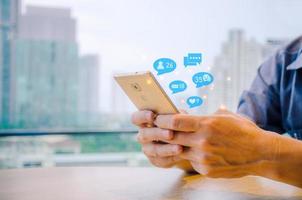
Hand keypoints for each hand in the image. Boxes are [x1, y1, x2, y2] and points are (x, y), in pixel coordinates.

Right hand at [131, 110, 192, 169]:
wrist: (186, 141)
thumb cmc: (178, 124)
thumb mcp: (176, 116)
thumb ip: (173, 114)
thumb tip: (175, 114)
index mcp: (145, 121)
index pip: (136, 118)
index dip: (142, 116)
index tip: (152, 115)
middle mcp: (143, 135)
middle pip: (144, 134)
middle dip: (158, 134)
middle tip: (170, 134)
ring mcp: (148, 149)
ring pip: (153, 150)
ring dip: (166, 148)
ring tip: (179, 147)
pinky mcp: (156, 160)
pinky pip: (162, 160)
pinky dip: (172, 156)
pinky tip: (181, 153)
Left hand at [154, 110, 274, 177]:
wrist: (260, 153)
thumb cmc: (243, 131)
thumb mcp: (225, 116)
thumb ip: (206, 115)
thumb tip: (191, 116)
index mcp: (206, 124)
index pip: (175, 122)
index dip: (162, 120)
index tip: (157, 118)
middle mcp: (202, 141)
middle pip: (172, 136)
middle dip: (162, 132)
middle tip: (157, 129)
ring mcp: (203, 157)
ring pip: (179, 150)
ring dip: (174, 145)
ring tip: (173, 139)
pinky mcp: (206, 170)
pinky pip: (191, 161)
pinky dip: (190, 156)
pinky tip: (196, 151)